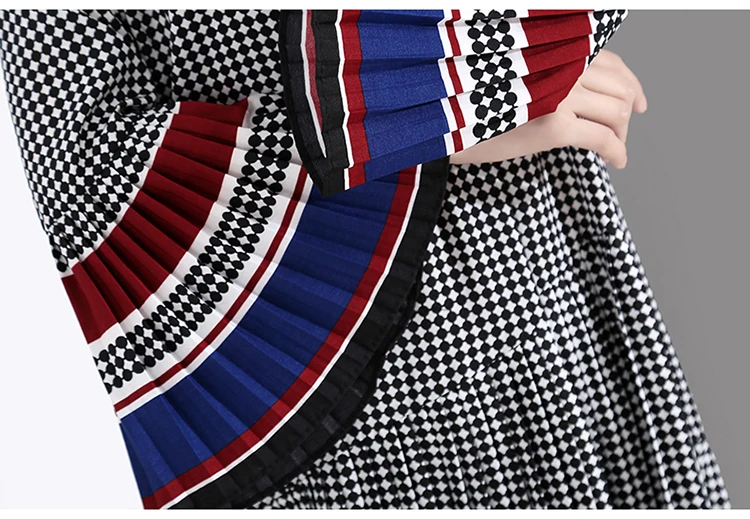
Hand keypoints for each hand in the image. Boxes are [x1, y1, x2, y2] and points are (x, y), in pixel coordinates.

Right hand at [449, 49, 647, 168]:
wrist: (444, 122)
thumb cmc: (474, 102)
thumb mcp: (515, 77)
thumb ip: (551, 74)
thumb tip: (588, 94)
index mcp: (554, 50)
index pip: (611, 61)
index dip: (631, 83)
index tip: (639, 102)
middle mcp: (561, 65)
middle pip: (619, 88)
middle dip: (626, 114)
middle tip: (620, 132)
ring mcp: (559, 94)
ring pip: (617, 113)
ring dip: (621, 134)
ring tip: (612, 147)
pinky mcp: (553, 127)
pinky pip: (603, 139)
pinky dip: (617, 151)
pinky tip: (617, 161)